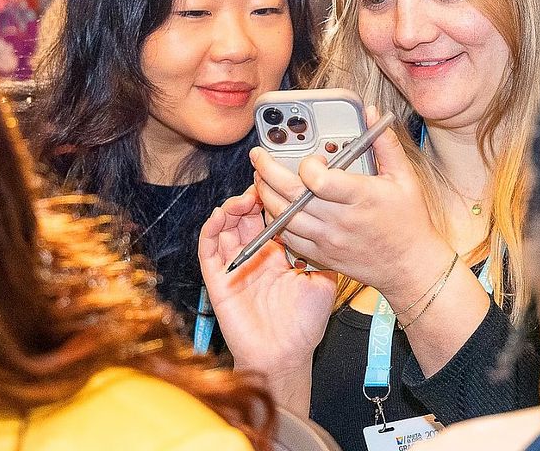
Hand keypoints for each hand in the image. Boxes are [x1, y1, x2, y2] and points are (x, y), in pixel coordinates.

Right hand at [198, 186, 336, 373]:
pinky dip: (211, 229)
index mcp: (275, 257)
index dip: (269, 200)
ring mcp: (234, 268)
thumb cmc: (302, 328)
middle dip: (249, 198)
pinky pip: (208, 250)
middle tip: (259, 184)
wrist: (285, 357)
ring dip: (230, 209)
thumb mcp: (322, 283)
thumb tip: (332, 232)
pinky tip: (220, 216)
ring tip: (242, 198)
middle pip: (244, 219)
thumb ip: (322, 257)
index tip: (277, 183)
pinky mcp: (217, 280)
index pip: (267, 219)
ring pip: (224, 228)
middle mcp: (253, 259)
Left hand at [251, 106, 454, 308]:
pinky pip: (287, 237)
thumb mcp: (404, 177)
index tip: (310, 158)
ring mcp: (328, 240)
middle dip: (267, 171)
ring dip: (265, 194)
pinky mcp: (321, 254)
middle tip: (259, 155)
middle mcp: (340, 220)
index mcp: (360, 198)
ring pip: (282, 216)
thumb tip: (370, 114)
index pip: (318, 180)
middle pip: (291, 195)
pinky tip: (275, 204)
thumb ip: (384, 143)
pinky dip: (275, 220)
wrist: (410, 266)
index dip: (307, 164)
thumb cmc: (409, 221)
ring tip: (261, 177)